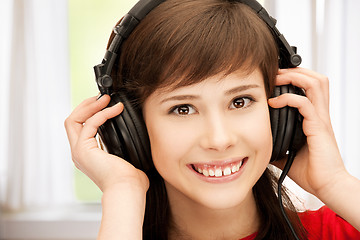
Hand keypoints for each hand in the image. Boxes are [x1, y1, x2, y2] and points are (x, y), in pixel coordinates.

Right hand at [64, 95, 148, 193]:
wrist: (127, 190)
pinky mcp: (84, 149)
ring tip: (106, 98)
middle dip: (86, 105)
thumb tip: (131, 135)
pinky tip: (116, 109)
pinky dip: (103, 113)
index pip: (80, 127)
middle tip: (102, 97)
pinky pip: (90, 124)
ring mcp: (79, 151)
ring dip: (91, 106)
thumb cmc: (130, 179)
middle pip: (72, 121)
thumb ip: (121, 145)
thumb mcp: (125, 156)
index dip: (90, 112)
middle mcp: (79, 153)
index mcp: (88, 155)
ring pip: (74, 119)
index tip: (105, 103)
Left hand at [268, 68, 346, 197]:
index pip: (310, 88)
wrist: (327, 186)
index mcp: (314, 118)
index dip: (296, 78)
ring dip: (295, 77)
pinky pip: (305, 104)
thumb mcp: (287, 154)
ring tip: (277, 78)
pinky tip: (275, 102)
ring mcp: (320, 119)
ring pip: (316, 84)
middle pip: (316, 79)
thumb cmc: (312, 171)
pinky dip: (289, 98)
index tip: (276, 78)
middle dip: (296, 71)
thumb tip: (260, 143)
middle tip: (276, 72)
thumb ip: (276, 144)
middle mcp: (320, 115)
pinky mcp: (318, 127)